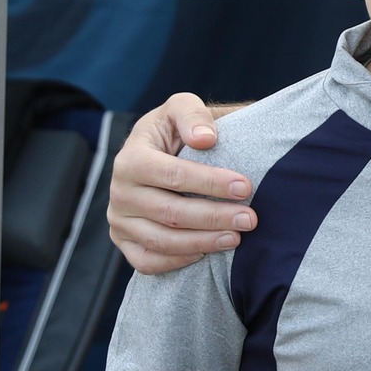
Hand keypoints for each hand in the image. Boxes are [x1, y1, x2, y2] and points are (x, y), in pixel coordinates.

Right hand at [107, 93, 256, 273]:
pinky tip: (206, 253)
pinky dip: (177, 261)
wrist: (161, 152)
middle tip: (250, 219)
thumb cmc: (177, 130)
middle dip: (214, 217)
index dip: (210, 182)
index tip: (246, 187)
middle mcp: (119, 191)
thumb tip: (204, 138)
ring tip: (237, 238)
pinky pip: (147, 261)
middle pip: (170, 212)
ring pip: (162, 240)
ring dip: (203, 242)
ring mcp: (119, 220)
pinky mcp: (125, 241)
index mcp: (130, 158)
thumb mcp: (182, 108)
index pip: (172, 175)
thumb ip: (192, 115)